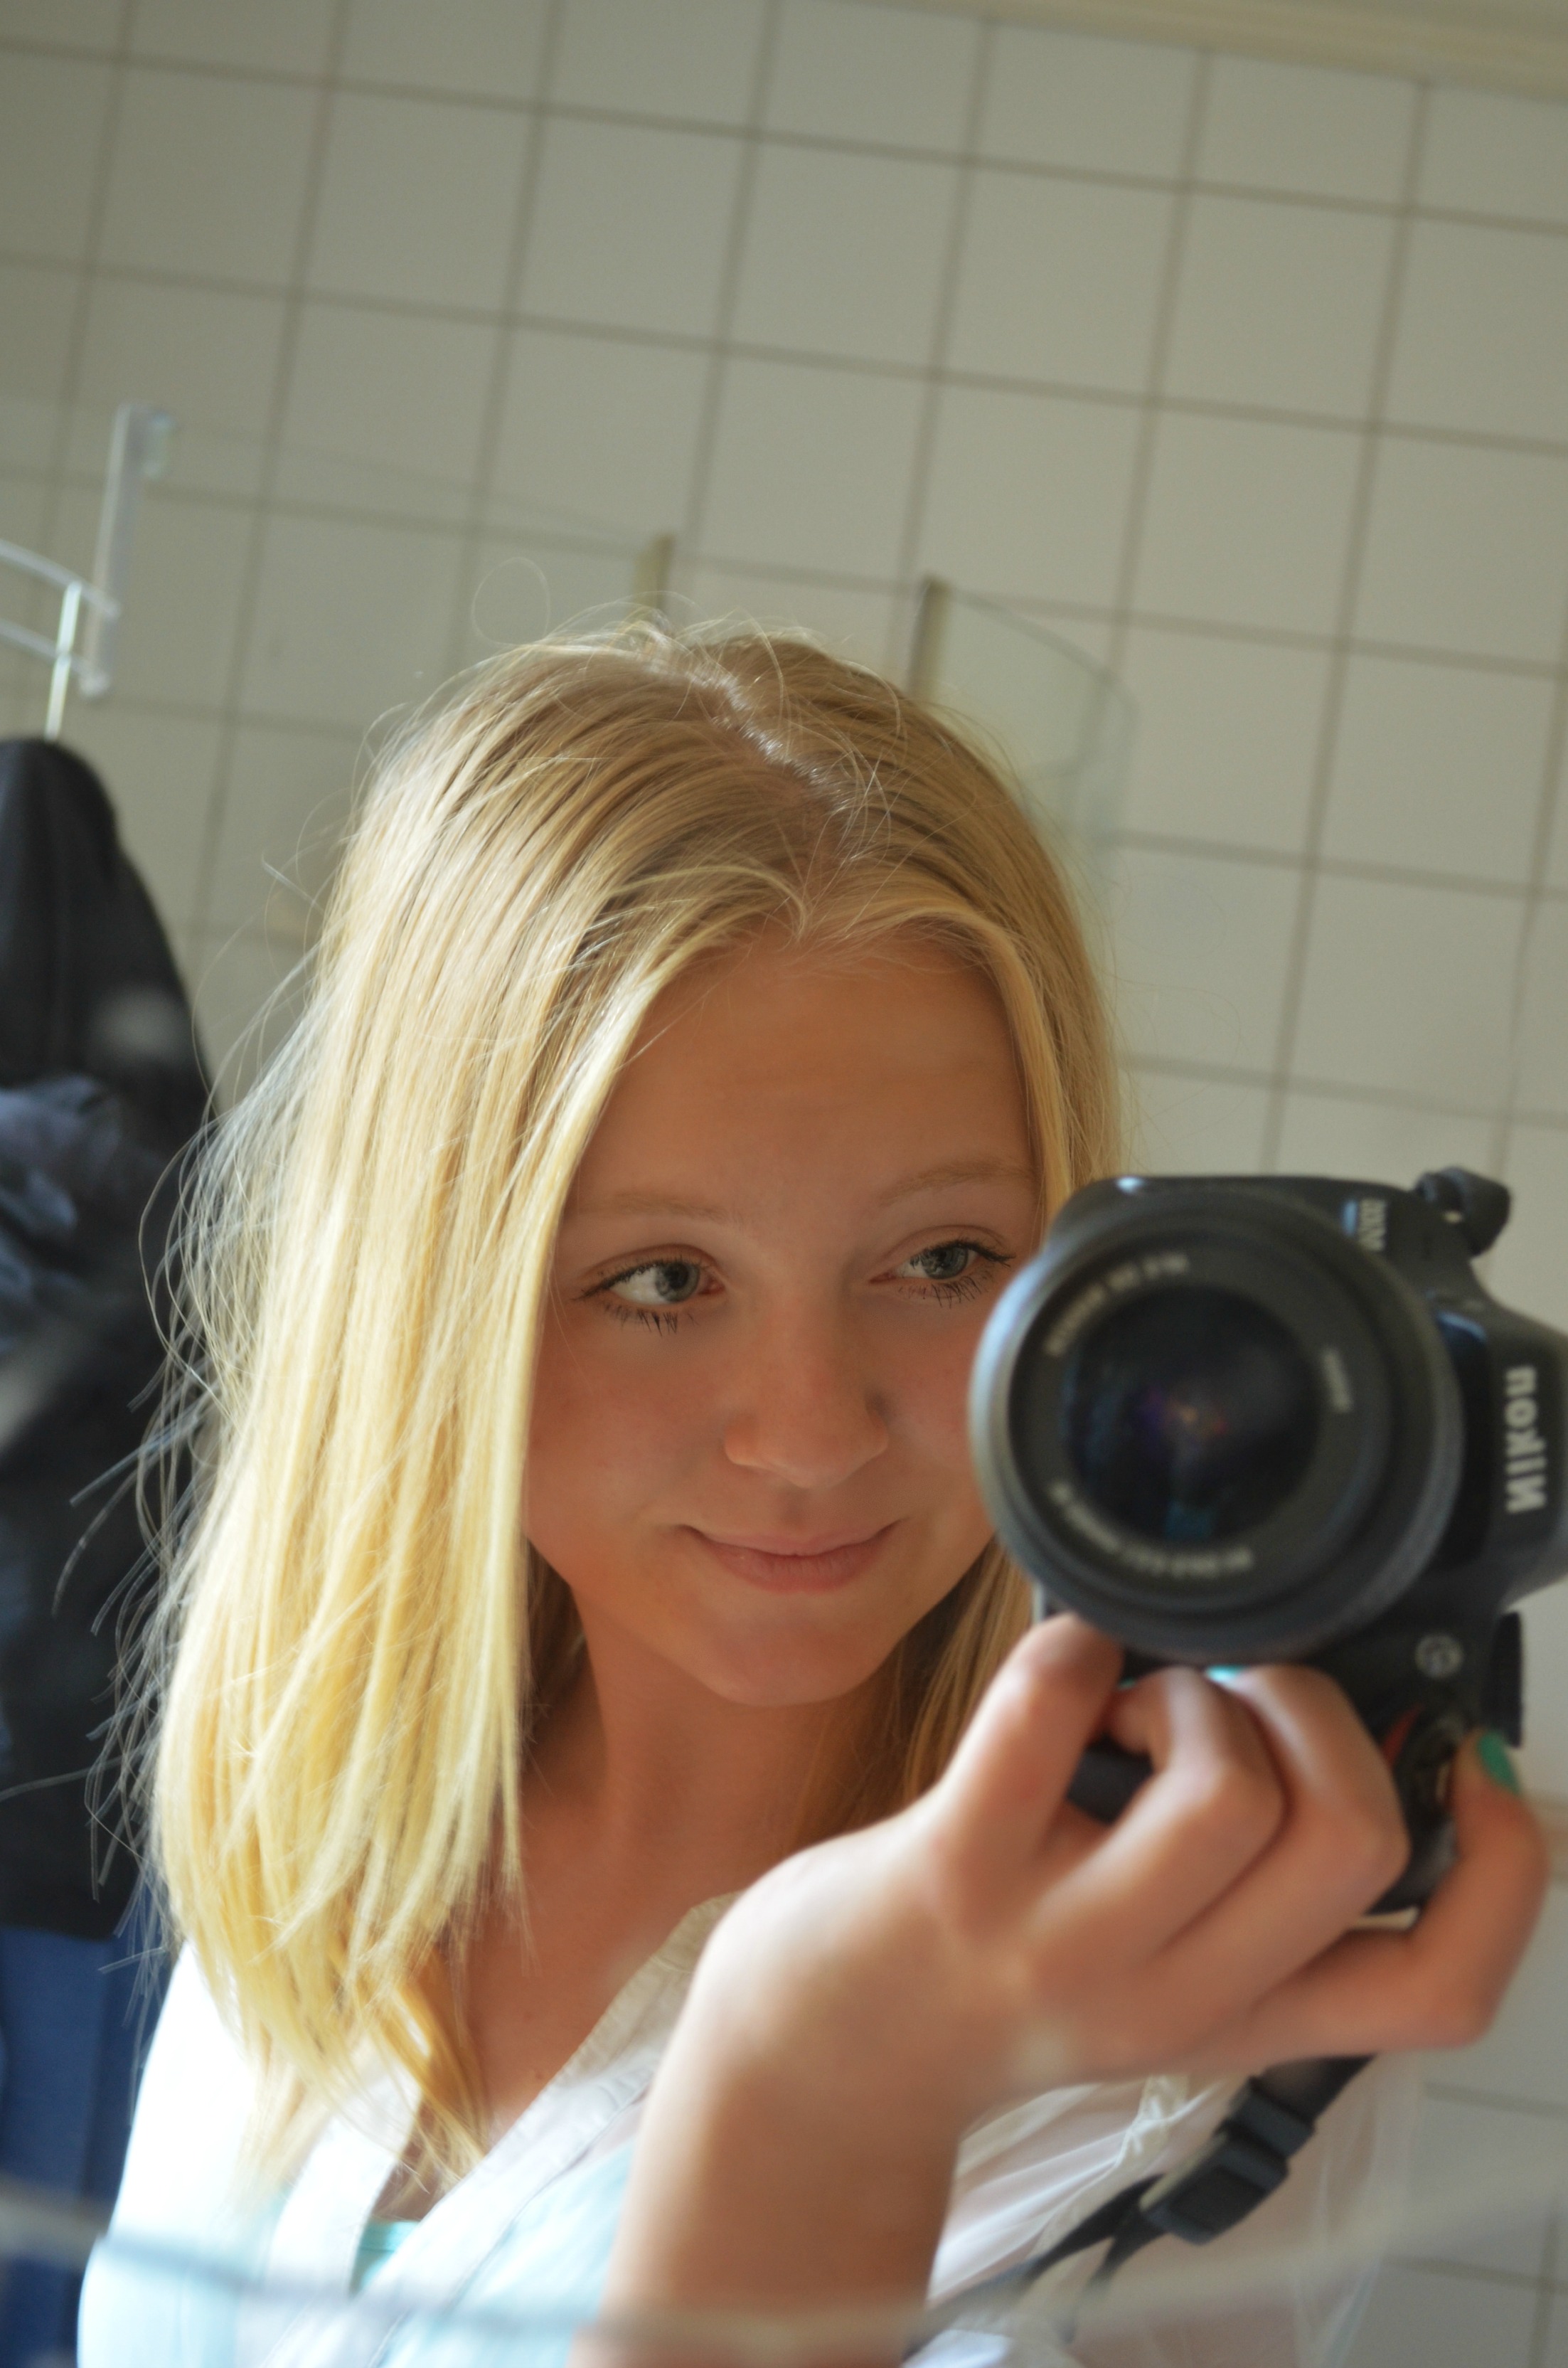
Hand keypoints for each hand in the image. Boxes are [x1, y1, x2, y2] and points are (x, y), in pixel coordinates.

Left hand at [602, 1617, 1547, 2322]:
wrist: (825, 2051)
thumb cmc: (1001, 1969)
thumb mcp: (1162, 1969)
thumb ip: (1254, 1886)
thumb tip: (1354, 1709)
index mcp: (1249, 2014)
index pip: (1443, 1984)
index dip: (1507, 1871)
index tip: (1479, 1768)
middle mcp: (1177, 1997)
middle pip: (1354, 1844)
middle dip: (1323, 1714)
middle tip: (1244, 1702)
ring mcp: (1065, 1941)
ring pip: (1230, 1788)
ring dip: (1200, 1691)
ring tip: (1140, 1705)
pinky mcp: (956, 1872)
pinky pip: (1047, 1714)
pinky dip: (1072, 1650)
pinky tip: (1063, 1667)